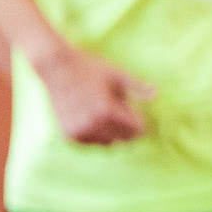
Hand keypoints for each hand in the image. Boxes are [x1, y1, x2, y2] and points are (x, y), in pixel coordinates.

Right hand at [34, 45, 152, 144]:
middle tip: (118, 109)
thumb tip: (155, 94)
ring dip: (111, 133)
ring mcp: (79, 131)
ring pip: (107, 144)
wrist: (56, 68)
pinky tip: (92, 119)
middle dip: (126, 127)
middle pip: (123, 139)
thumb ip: (136, 86)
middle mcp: (92, 124)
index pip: (135, 130)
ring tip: (104, 112)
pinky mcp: (68, 135)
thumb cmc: (89, 69)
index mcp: (107, 111)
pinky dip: (96, 135)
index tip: (133, 110)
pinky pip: (91, 143)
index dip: (139, 121)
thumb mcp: (116, 74)